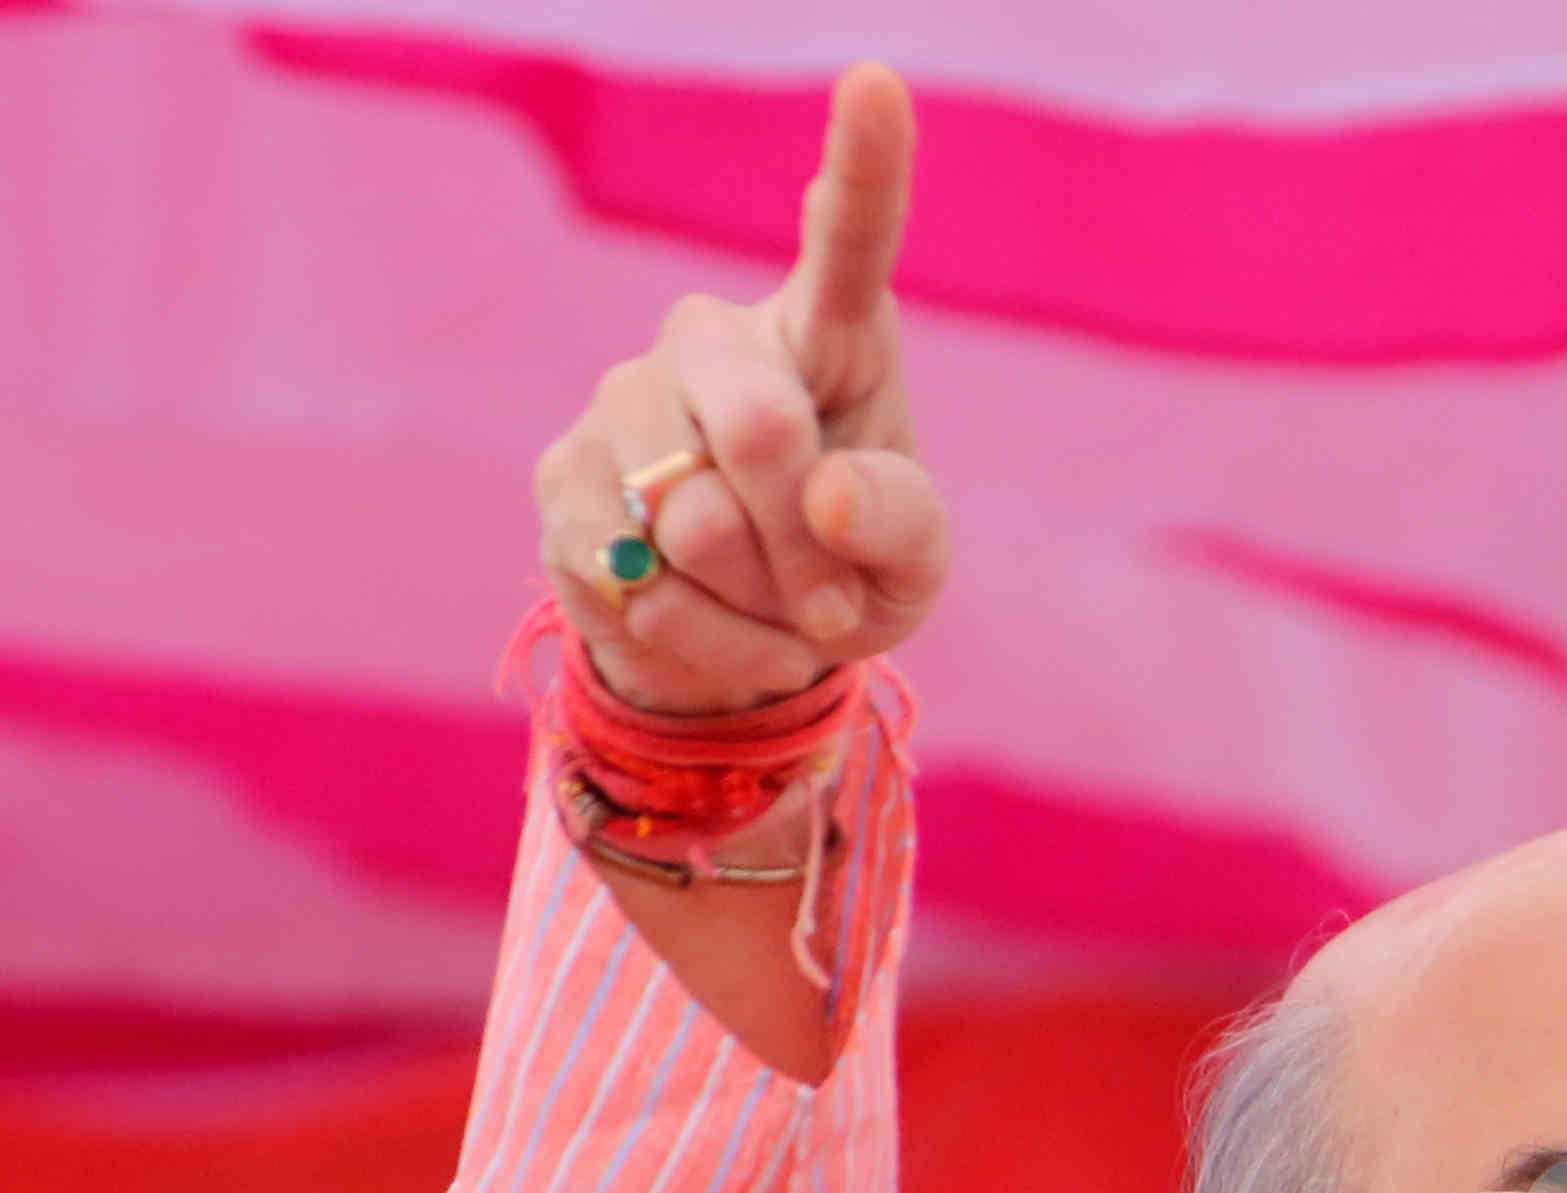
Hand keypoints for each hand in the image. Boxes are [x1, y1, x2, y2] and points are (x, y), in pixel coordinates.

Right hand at [533, 65, 949, 716]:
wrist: (748, 640)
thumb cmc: (849, 569)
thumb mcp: (911, 564)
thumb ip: (899, 524)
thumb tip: (827, 495)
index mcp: (824, 333)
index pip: (846, 243)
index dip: (864, 167)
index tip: (879, 82)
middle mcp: (711, 341)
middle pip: (761, 435)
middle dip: (808, 551)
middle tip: (833, 604)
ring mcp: (624, 402)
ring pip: (694, 527)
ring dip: (757, 607)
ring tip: (775, 609)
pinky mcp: (563, 482)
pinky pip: (640, 588)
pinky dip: (706, 644)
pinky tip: (720, 632)